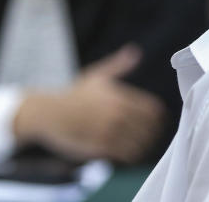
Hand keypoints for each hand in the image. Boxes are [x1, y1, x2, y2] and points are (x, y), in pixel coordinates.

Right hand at [13, 44, 166, 163]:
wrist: (49, 113)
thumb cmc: (74, 94)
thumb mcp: (97, 76)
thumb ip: (119, 65)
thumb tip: (136, 51)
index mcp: (119, 97)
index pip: (153, 110)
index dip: (159, 118)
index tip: (158, 122)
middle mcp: (116, 114)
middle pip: (149, 129)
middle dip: (153, 134)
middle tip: (152, 137)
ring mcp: (108, 132)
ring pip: (140, 144)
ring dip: (144, 147)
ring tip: (141, 146)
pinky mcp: (99, 147)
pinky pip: (125, 155)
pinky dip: (131, 156)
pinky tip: (128, 153)